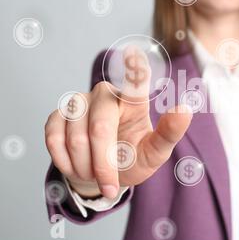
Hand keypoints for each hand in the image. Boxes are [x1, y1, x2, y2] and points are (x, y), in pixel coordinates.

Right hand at [45, 45, 192, 198]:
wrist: (102, 176)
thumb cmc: (132, 159)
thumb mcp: (156, 153)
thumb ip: (170, 133)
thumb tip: (184, 109)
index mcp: (134, 100)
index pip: (135, 80)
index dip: (134, 68)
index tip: (135, 54)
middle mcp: (105, 94)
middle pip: (99, 128)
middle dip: (102, 164)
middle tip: (109, 184)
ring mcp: (79, 101)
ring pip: (75, 137)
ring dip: (84, 166)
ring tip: (94, 172)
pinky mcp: (57, 114)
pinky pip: (54, 139)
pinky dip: (65, 162)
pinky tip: (75, 166)